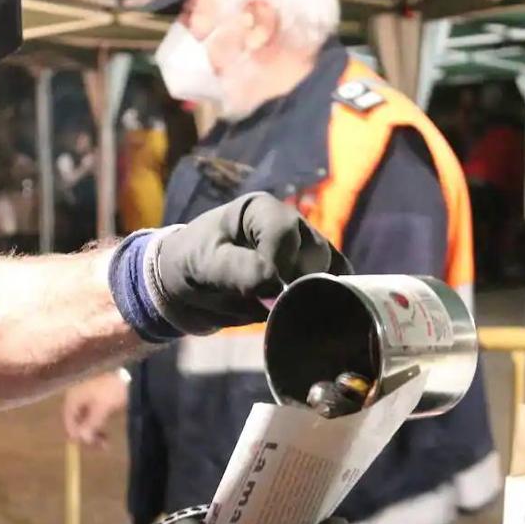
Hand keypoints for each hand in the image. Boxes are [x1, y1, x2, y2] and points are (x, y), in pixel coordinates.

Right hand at [63, 372, 128, 447]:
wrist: (130, 379)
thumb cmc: (112, 392)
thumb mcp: (101, 409)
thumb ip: (91, 425)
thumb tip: (83, 439)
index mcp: (73, 397)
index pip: (68, 420)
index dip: (75, 434)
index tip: (84, 445)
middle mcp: (76, 398)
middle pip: (76, 422)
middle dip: (87, 435)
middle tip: (99, 446)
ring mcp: (86, 401)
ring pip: (85, 422)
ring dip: (93, 433)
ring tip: (105, 444)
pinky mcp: (96, 403)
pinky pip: (92, 419)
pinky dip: (98, 427)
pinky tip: (105, 436)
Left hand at [148, 192, 349, 334]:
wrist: (188, 289)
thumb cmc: (191, 266)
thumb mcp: (205, 266)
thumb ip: (238, 272)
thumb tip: (277, 289)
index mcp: (262, 209)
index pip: (285, 233)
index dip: (277, 266)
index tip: (257, 295)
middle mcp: (291, 224)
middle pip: (314, 254)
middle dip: (292, 285)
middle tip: (264, 307)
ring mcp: (306, 251)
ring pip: (327, 273)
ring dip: (305, 297)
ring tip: (273, 310)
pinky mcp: (313, 276)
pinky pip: (337, 286)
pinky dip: (328, 301)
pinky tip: (309, 314)